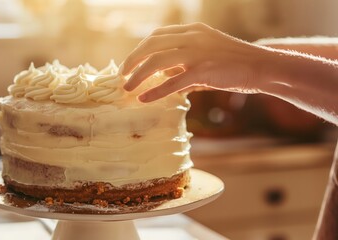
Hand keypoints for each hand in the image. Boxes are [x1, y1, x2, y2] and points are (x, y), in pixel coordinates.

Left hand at [122, 23, 273, 101]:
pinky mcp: (203, 71)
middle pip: (151, 45)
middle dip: (133, 60)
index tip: (131, 62)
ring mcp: (197, 53)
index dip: (140, 49)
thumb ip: (184, 61)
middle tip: (123, 74)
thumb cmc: (235, 63)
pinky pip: (172, 83)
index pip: (157, 36)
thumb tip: (160, 75)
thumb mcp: (207, 53)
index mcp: (193, 30)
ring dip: (138, 76)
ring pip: (157, 62)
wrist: (262, 67)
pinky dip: (155, 92)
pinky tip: (144, 99)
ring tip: (127, 87)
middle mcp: (192, 37)